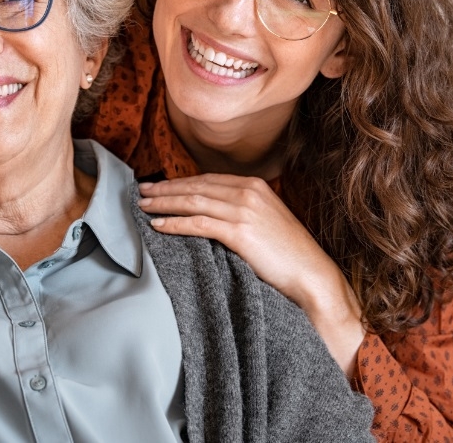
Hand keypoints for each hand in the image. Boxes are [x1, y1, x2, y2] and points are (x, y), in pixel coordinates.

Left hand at [138, 174, 365, 374]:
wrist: (311, 273)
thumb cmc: (288, 253)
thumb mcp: (265, 220)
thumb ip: (241, 209)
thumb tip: (210, 211)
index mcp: (254, 185)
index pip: (207, 179)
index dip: (180, 182)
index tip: (160, 186)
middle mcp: (248, 192)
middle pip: (196, 187)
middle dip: (165, 189)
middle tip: (142, 191)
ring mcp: (244, 210)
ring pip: (193, 202)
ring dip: (164, 203)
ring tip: (143, 206)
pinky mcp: (239, 232)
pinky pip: (198, 224)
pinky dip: (175, 223)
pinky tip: (158, 225)